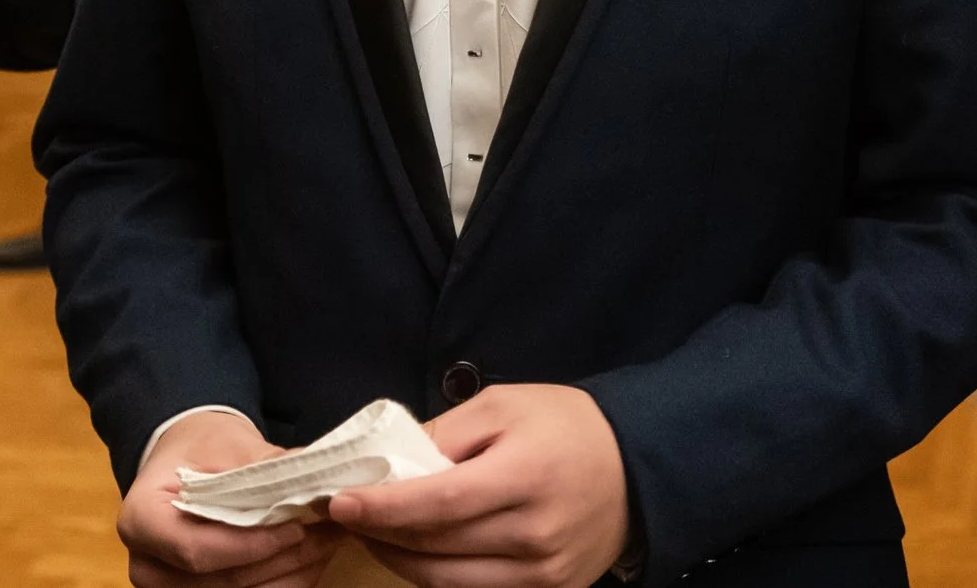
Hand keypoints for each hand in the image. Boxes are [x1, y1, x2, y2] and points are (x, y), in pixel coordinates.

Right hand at [120, 412, 340, 587]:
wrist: (187, 460)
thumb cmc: (203, 448)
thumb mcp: (231, 444)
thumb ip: (268, 466)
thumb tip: (314, 472)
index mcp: (141, 519)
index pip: (196, 550)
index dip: (250, 545)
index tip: (296, 526)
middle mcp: (146, 565)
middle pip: (221, 582)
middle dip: (281, 559)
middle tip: (330, 532)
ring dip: (290, 574)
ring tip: (327, 542)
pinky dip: (284, 582)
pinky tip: (311, 560)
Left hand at [328, 385, 629, 587]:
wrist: (636, 466)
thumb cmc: (563, 425)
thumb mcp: (503, 405)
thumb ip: (445, 433)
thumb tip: (390, 465)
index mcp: (525, 476)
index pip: (438, 502)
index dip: (383, 508)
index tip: (340, 502)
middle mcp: (535, 535)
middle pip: (437, 548)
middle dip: (382, 534)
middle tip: (351, 516)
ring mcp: (544, 574)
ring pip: (449, 582)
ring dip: (402, 562)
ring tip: (378, 535)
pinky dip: (439, 578)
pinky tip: (420, 553)